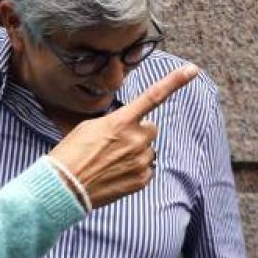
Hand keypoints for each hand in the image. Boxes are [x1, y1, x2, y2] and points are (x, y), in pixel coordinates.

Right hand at [48, 64, 198, 209]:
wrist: (64, 187)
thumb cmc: (72, 153)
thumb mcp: (90, 127)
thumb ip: (117, 122)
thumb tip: (128, 126)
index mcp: (122, 121)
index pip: (153, 96)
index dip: (175, 81)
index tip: (193, 70)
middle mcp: (136, 139)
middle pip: (151, 128)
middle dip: (138, 133)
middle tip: (115, 144)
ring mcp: (140, 160)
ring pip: (148, 150)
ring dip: (135, 153)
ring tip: (110, 161)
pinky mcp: (141, 180)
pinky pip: (147, 169)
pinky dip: (135, 170)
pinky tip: (116, 173)